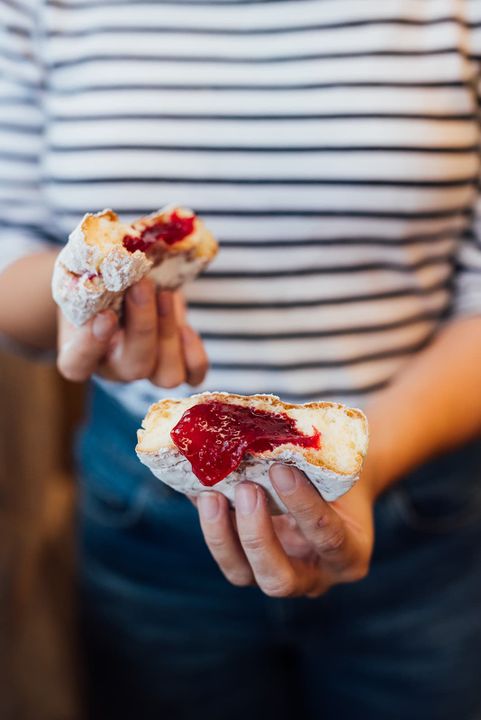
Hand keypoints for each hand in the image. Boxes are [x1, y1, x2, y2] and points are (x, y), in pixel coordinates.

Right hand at [57, 278, 207, 386]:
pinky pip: (193, 374)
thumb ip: (91, 275)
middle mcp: (114, 368)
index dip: (91, 345)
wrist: (122, 285)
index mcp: (79, 353)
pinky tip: (186, 327)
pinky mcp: (176, 362)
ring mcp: (148, 369)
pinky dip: (194, 353)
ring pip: (167, 375)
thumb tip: (114, 256)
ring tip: (164, 294)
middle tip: (142, 285)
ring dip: (169, 333)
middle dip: (143, 325)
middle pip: (134, 367)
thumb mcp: (85, 276)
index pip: (77, 364)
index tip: (104, 316)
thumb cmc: (96, 280)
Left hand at [197, 465, 373, 597]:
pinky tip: (200, 494)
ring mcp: (278, 575)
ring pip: (242, 574)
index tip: (281, 469)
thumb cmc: (340, 477)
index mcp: (349, 555)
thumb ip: (315, 461)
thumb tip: (268, 424)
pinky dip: (210, 524)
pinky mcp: (249, 567)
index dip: (304, 505)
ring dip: (222, 534)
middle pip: (278, 579)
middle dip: (256, 535)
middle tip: (246, 488)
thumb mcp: (339, 473)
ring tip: (211, 494)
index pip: (328, 537)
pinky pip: (225, 553)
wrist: (338, 494)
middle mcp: (313, 577)